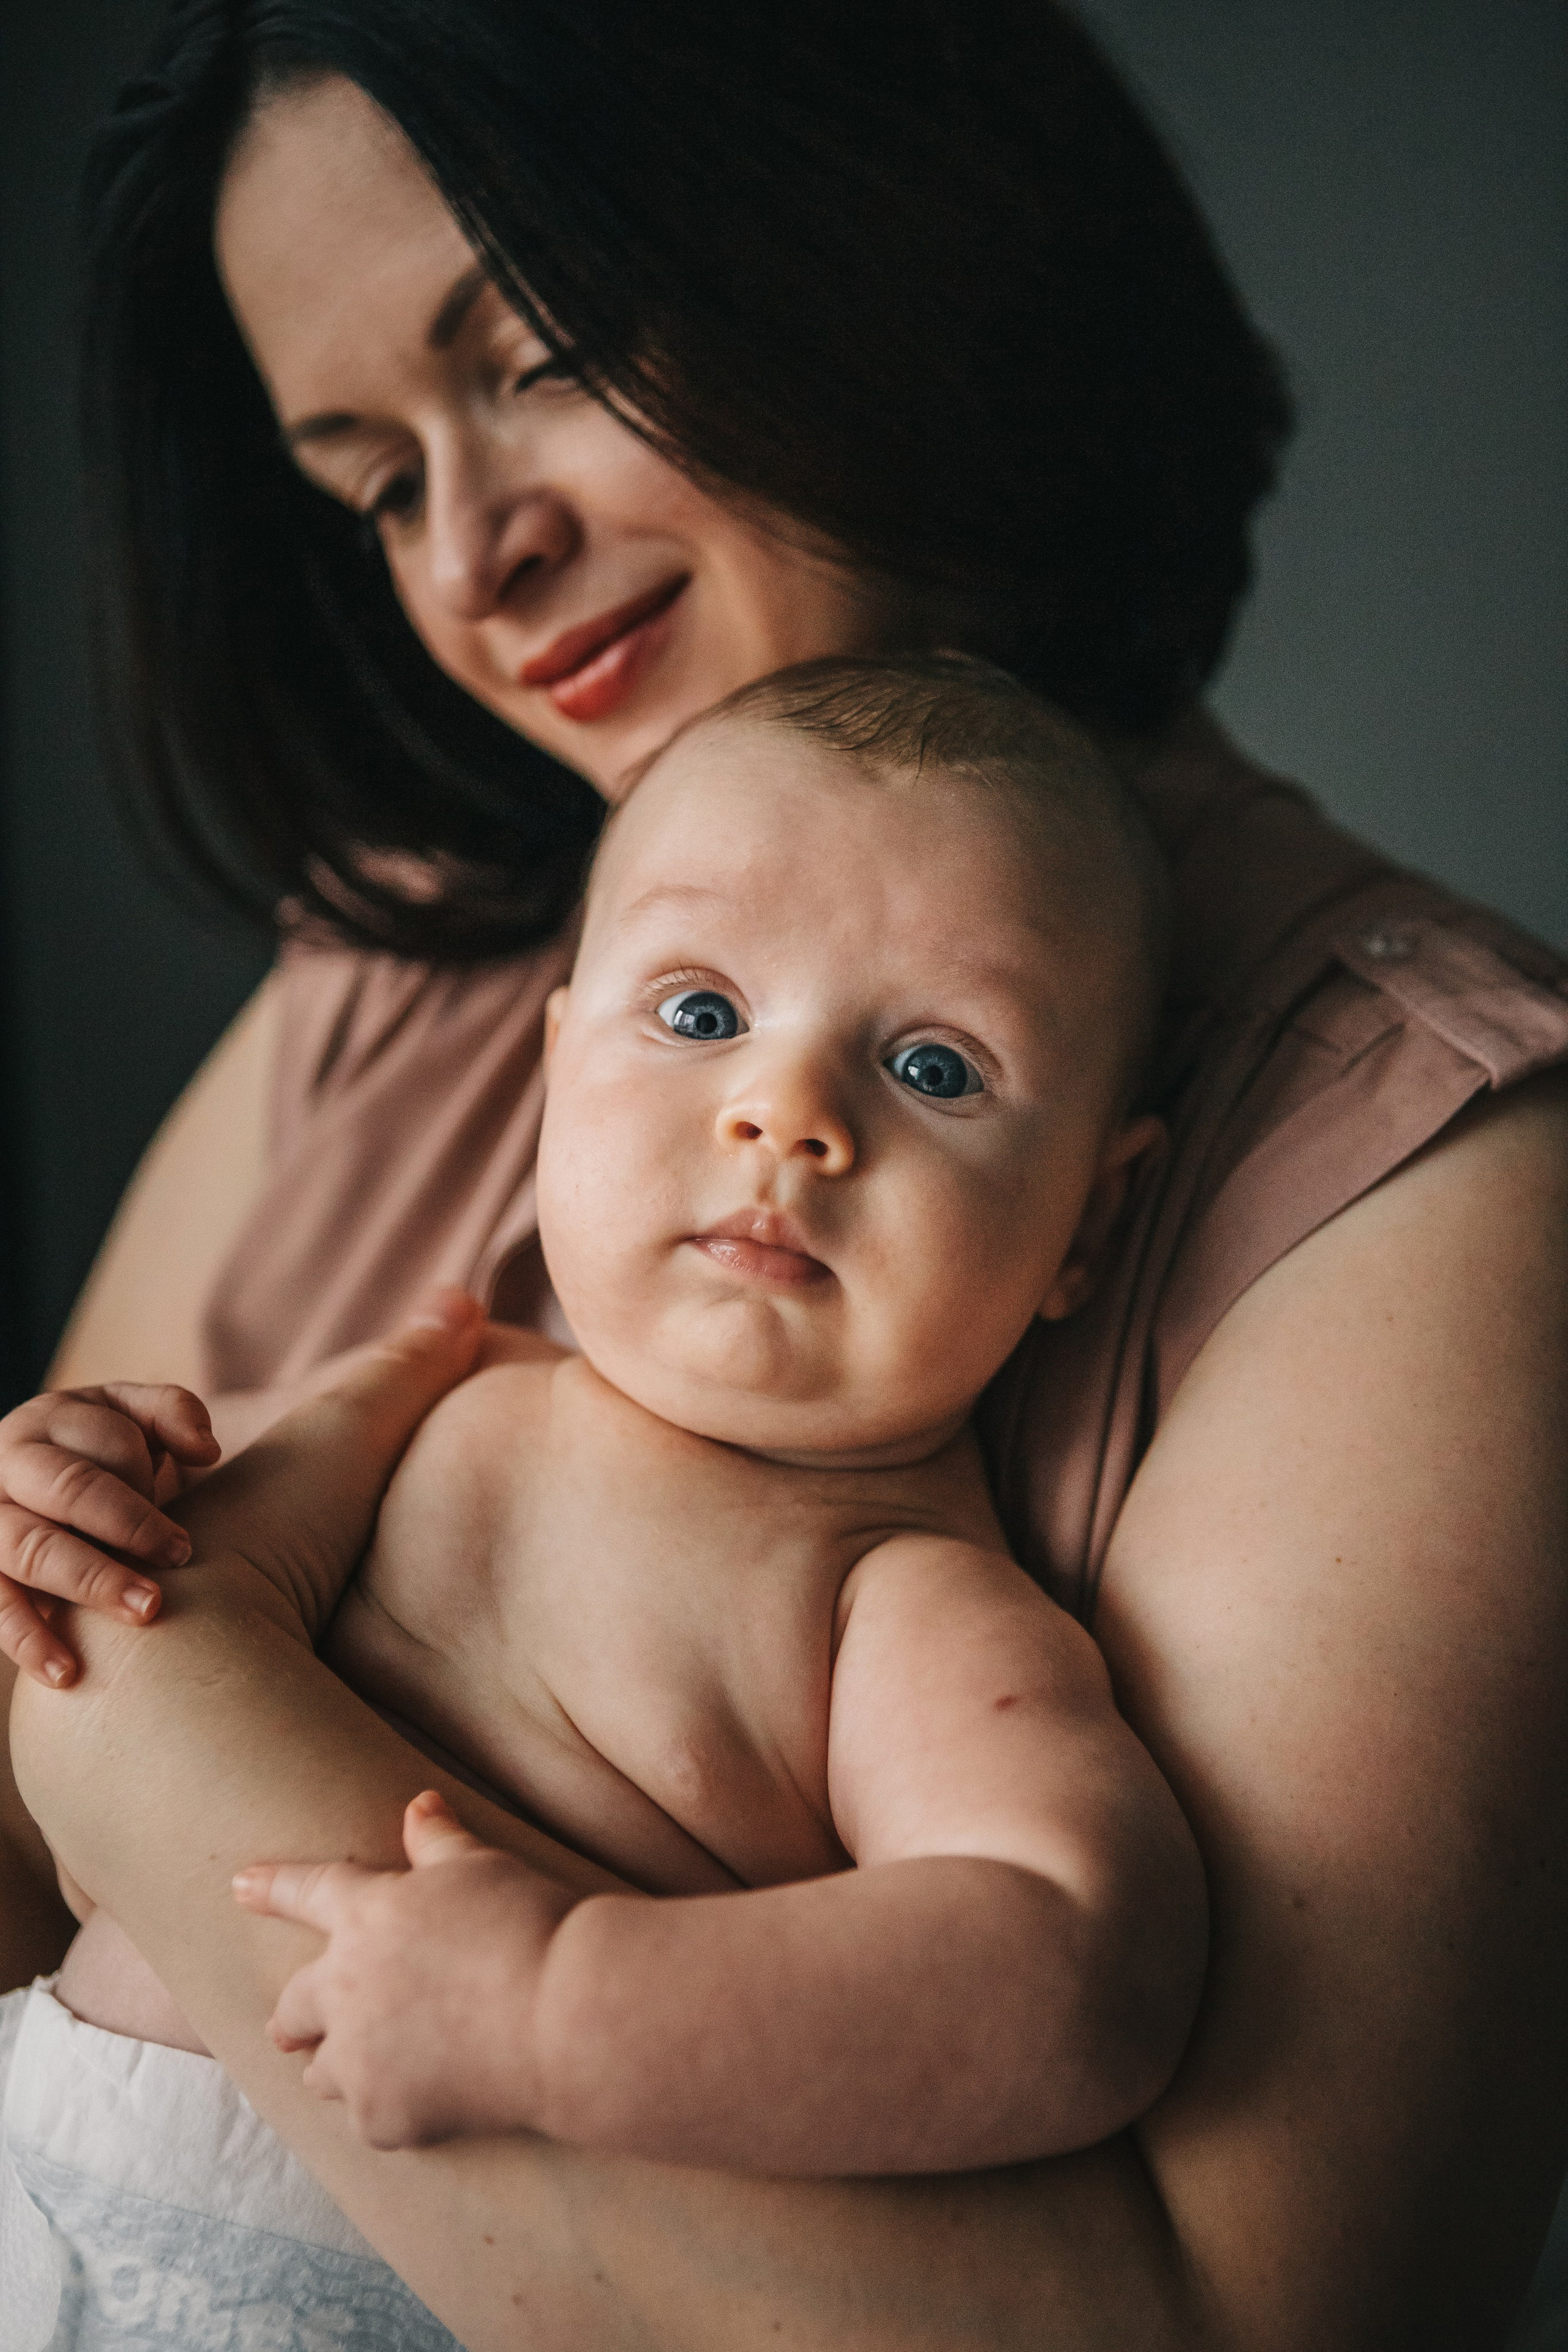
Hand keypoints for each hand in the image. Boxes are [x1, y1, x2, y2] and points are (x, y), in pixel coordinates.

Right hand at [0, 1384, 221, 1685]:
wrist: (33, 1484)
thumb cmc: (98, 1448)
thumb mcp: (132, 1413)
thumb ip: (173, 1412)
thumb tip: (206, 1451)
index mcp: (49, 1421)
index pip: (105, 1444)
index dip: (147, 1488)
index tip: (183, 1544)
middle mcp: (9, 1464)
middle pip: (68, 1491)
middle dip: (127, 1529)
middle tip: (180, 1564)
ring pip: (30, 1548)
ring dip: (88, 1582)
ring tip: (144, 1613)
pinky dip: (27, 1640)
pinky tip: (66, 1674)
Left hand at [233, 1790, 580, 2147]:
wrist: (563, 2016)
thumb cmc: (530, 1925)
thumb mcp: (484, 1867)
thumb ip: (440, 1841)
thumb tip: (419, 1805)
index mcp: (367, 1916)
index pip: (307, 1891)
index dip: (272, 1887)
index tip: (239, 1888)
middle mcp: (346, 1988)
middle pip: (295, 2007)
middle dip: (290, 2017)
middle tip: (284, 2030)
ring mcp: (359, 2059)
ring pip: (323, 2072)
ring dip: (335, 2066)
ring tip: (354, 2072)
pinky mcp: (382, 2116)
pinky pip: (370, 2116)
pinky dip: (389, 2108)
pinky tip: (419, 2104)